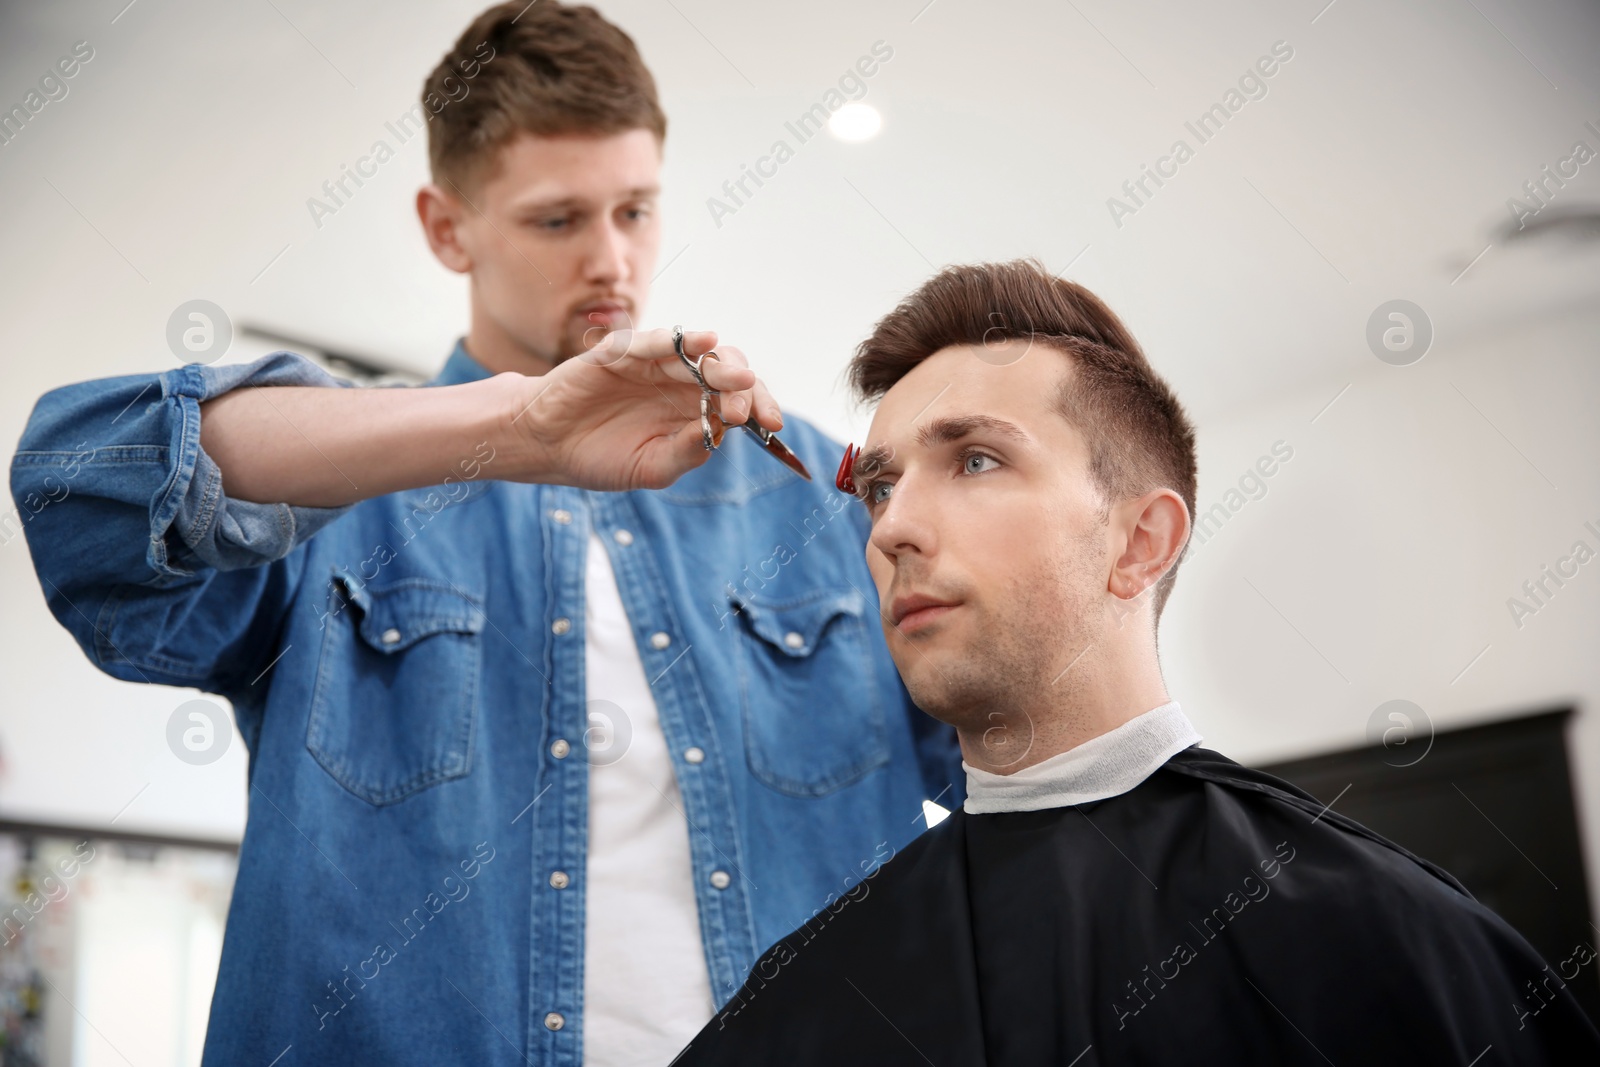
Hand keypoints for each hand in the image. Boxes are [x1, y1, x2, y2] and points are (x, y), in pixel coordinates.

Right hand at [496, 328, 784, 490]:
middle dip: (744, 388)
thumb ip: (687, 452)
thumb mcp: (652, 467)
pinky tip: (702, 342)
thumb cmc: (602, 457)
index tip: (772, 425)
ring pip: (696, 355)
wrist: (548, 446)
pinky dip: (677, 340)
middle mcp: (679, 383)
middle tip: (748, 409)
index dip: (758, 408)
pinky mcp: (622, 352)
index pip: (736, 400)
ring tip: (739, 377)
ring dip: (720, 364)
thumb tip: (720, 434)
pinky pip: (653, 343)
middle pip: (725, 373)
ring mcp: (652, 365)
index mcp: (692, 410)